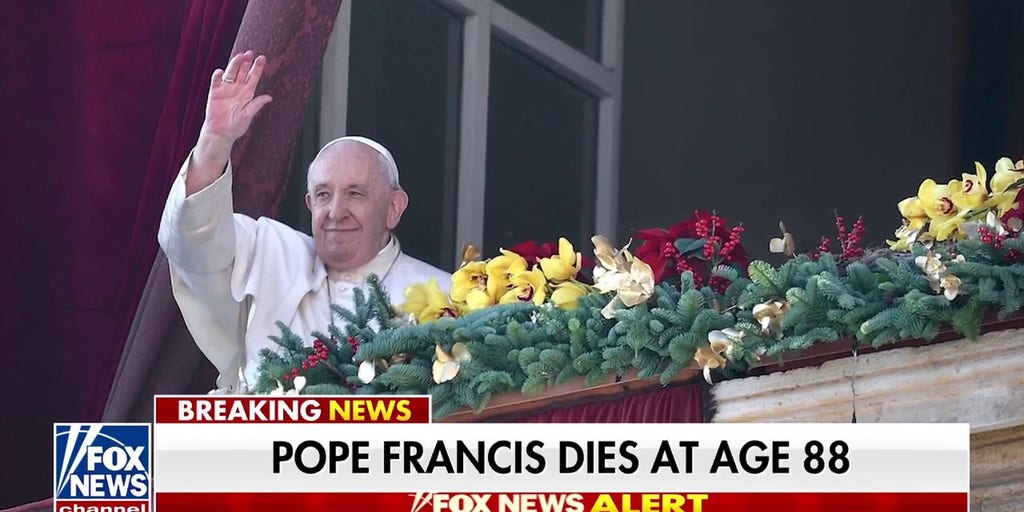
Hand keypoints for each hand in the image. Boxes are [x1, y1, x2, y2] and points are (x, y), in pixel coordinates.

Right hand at [187, 51, 272, 193]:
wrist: (221, 133)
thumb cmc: (235, 126)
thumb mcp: (248, 116)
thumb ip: (256, 105)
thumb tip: (269, 97)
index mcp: (247, 93)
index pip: (253, 77)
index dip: (257, 68)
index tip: (262, 58)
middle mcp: (237, 89)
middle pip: (242, 72)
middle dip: (246, 63)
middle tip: (250, 53)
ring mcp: (225, 89)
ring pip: (230, 74)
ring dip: (234, 65)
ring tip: (239, 57)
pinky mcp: (214, 93)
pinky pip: (216, 83)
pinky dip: (217, 77)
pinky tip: (220, 72)